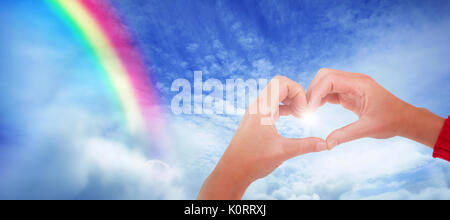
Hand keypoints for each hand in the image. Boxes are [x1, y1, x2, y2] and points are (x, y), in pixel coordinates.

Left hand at [197, 76, 325, 199]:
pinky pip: (273, 104)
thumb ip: (305, 145)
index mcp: (262, 109)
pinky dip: (285, 107)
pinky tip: (294, 118)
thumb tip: (326, 144)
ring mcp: (256, 112)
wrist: (232, 171)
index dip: (298, 92)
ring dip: (291, 100)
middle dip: (296, 93)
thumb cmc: (253, 161)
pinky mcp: (256, 119)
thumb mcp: (282, 152)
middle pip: (279, 84)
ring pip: (276, 94)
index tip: (304, 112)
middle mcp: (257, 106)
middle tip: (304, 112)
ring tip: (301, 116)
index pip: (282, 83)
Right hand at [307, 68, 444, 148]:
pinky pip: (329, 90)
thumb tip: (326, 144)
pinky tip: (315, 110)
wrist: (404, 119)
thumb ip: (345, 135)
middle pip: (324, 76)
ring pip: (324, 82)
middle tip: (305, 110)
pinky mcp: (349, 92)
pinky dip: (320, 98)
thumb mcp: (368, 129)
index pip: (329, 80)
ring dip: (314, 94)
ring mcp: (351, 85)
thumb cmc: (391, 121)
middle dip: (312, 91)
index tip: (308, 110)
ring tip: (308, 112)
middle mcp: (354, 80)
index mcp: (360, 84)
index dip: (315, 92)